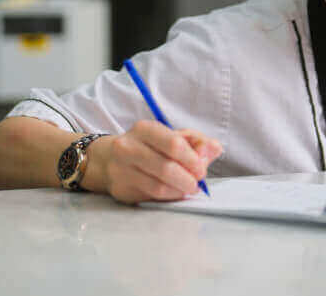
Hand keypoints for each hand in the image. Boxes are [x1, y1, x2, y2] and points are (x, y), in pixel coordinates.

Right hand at [91, 121, 222, 203]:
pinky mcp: (121, 189)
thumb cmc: (149, 146)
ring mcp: (121, 169)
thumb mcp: (171, 135)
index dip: (192, 159)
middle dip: (187, 178)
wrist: (109, 159)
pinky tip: (175, 193)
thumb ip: (196, 141)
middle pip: (166, 167)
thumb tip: (215, 148)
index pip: (173, 144)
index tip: (202, 169)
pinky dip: (169, 197)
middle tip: (197, 183)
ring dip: (179, 190)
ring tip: (188, 188)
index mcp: (144, 129)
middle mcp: (128, 147)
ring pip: (158, 186)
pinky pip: (151, 197)